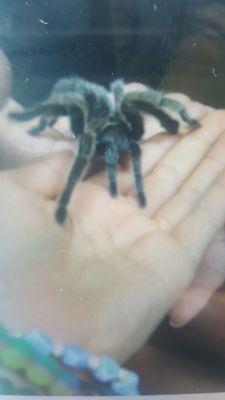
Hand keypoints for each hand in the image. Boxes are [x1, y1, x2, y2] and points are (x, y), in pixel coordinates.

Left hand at [1, 109, 224, 362]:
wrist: (29, 321)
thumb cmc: (11, 252)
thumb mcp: (14, 194)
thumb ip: (51, 168)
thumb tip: (81, 151)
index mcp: (88, 204)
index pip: (132, 162)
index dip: (156, 137)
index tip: (175, 113)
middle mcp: (123, 220)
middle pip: (168, 171)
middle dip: (192, 143)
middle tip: (215, 115)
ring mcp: (152, 240)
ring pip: (191, 189)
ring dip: (213, 159)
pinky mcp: (176, 261)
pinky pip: (205, 219)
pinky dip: (221, 193)